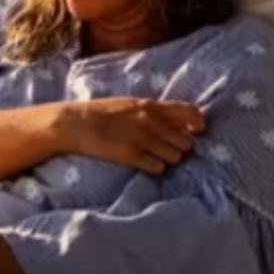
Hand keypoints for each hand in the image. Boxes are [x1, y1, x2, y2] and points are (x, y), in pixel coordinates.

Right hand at [60, 97, 205, 175]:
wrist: (75, 123)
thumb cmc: (102, 112)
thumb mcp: (129, 104)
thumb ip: (154, 111)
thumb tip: (180, 120)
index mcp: (149, 105)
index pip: (190, 112)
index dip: (197, 124)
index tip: (196, 131)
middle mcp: (149, 121)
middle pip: (185, 142)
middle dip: (179, 147)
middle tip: (165, 147)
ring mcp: (142, 139)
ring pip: (175, 157)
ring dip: (167, 159)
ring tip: (151, 154)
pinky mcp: (132, 156)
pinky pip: (159, 168)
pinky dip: (154, 168)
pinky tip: (142, 162)